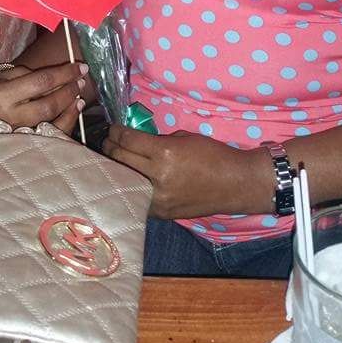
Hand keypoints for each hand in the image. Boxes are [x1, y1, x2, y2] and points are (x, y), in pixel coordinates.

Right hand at [0, 62, 87, 134]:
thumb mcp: (4, 75)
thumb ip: (31, 75)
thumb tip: (62, 77)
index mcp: (0, 95)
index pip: (41, 82)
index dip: (65, 73)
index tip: (81, 66)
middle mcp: (9, 118)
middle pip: (49, 104)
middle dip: (69, 90)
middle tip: (81, 79)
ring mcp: (16, 135)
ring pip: (52, 123)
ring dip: (71, 107)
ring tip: (79, 93)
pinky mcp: (24, 145)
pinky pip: (52, 135)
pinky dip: (67, 122)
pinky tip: (74, 109)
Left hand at [102, 126, 270, 218]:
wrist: (234, 184)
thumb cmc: (213, 155)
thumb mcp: (185, 138)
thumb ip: (159, 140)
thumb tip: (138, 141)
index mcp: (164, 153)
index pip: (128, 140)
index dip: (116, 132)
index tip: (112, 129)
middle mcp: (157, 176)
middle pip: (120, 159)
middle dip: (110, 147)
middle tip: (107, 142)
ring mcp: (158, 198)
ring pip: (124, 181)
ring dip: (116, 169)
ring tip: (111, 161)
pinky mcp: (162, 213)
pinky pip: (138, 198)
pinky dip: (131, 188)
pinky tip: (127, 181)